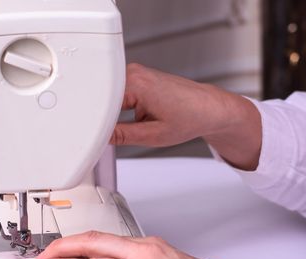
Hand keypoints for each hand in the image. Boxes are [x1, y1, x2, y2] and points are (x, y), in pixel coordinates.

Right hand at [112, 63, 261, 170]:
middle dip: (103, 119)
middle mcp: (133, 73)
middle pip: (103, 99)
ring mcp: (135, 74)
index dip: (97, 124)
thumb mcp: (153, 135)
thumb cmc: (191, 117)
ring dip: (113, 114)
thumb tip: (102, 138)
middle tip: (110, 137)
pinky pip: (118, 96)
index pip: (102, 104)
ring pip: (109, 98)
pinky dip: (120, 110)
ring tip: (130, 125)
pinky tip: (134, 119)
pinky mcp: (138, 79)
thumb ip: (122, 136)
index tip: (95, 139)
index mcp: (135, 83)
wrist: (210, 109)